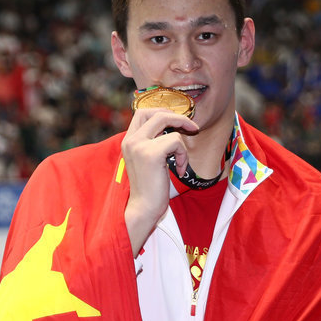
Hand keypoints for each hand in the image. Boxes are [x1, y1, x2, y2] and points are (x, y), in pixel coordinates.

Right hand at [122, 108, 198, 255]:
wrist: (144, 208)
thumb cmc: (151, 187)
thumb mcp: (149, 159)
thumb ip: (154, 142)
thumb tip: (173, 124)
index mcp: (128, 140)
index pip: (143, 112)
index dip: (164, 113)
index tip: (179, 123)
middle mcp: (131, 140)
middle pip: (156, 112)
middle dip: (177, 117)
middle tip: (192, 128)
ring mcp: (139, 145)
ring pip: (167, 123)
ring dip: (182, 144)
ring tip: (181, 162)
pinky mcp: (150, 153)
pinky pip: (176, 141)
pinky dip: (183, 156)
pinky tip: (180, 171)